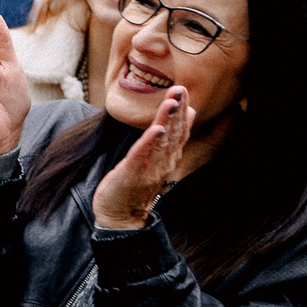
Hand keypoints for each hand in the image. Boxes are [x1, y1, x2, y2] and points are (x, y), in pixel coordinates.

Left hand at [90, 86, 192, 228]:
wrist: (120, 217)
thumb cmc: (135, 185)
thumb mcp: (154, 159)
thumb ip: (169, 138)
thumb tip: (186, 113)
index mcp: (167, 158)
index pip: (179, 131)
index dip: (182, 111)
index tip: (183, 90)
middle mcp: (163, 163)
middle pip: (173, 134)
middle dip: (177, 111)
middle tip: (180, 89)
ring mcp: (149, 170)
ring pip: (161, 142)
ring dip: (166, 121)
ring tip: (171, 103)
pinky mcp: (133, 175)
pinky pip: (142, 156)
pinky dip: (149, 142)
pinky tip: (156, 129)